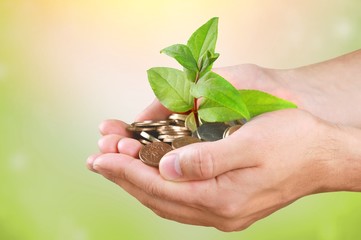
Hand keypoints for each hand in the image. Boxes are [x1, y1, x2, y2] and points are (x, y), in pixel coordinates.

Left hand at [87, 109, 344, 230]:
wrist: (324, 156)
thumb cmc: (293, 142)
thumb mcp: (252, 144)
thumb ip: (207, 159)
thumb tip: (165, 167)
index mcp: (223, 198)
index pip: (160, 187)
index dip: (126, 171)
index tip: (101, 155)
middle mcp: (218, 212)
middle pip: (158, 197)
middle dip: (124, 176)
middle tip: (98, 158)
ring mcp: (222, 211)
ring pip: (167, 200)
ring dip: (138, 180)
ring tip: (115, 163)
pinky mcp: (226, 204)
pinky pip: (181, 197)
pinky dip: (159, 184)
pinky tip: (149, 172)